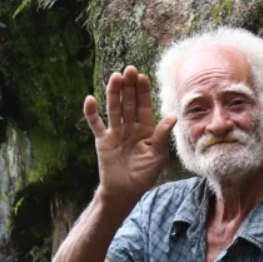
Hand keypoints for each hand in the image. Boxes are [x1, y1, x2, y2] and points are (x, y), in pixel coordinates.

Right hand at [83, 65, 177, 204]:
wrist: (125, 191)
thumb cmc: (144, 175)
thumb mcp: (157, 157)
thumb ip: (161, 136)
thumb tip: (172, 116)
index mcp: (146, 129)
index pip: (144, 106)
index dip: (143, 92)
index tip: (142, 76)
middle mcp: (130, 127)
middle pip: (129, 103)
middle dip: (129, 87)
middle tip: (129, 69)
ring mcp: (115, 132)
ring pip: (114, 109)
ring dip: (113, 94)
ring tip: (114, 77)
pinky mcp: (102, 140)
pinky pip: (96, 124)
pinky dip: (92, 113)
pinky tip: (90, 100)